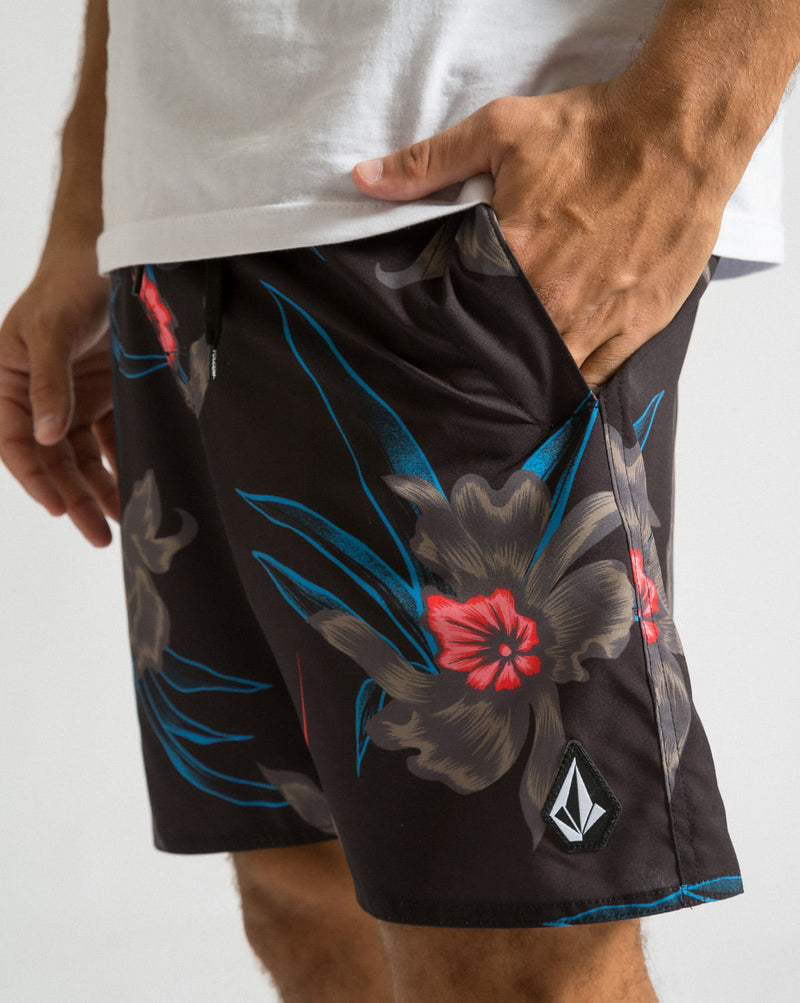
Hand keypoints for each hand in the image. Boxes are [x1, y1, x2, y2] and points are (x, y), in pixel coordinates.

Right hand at [0, 248, 118, 545]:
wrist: (110, 256)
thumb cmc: (66, 284)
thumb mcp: (49, 331)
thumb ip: (48, 384)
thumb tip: (46, 436)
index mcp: (8, 383)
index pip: (14, 443)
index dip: (34, 478)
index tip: (57, 507)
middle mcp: (37, 399)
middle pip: (52, 460)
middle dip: (73, 499)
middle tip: (98, 535)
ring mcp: (71, 400)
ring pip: (82, 458)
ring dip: (100, 490)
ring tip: (123, 523)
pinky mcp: (104, 397)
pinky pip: (109, 440)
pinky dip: (121, 462)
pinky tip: (136, 486)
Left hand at [352, 80, 726, 387]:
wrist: (680, 130)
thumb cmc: (595, 131)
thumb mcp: (502, 130)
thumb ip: (430, 162)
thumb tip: (365, 179)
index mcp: (515, 261)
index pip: (463, 320)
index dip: (446, 339)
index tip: (430, 353)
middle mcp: (555, 302)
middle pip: (505, 357)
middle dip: (484, 370)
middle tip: (465, 382)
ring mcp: (600, 319)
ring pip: (550, 376)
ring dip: (527, 386)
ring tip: (504, 397)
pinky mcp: (639, 324)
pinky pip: (598, 376)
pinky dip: (575, 388)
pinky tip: (554, 395)